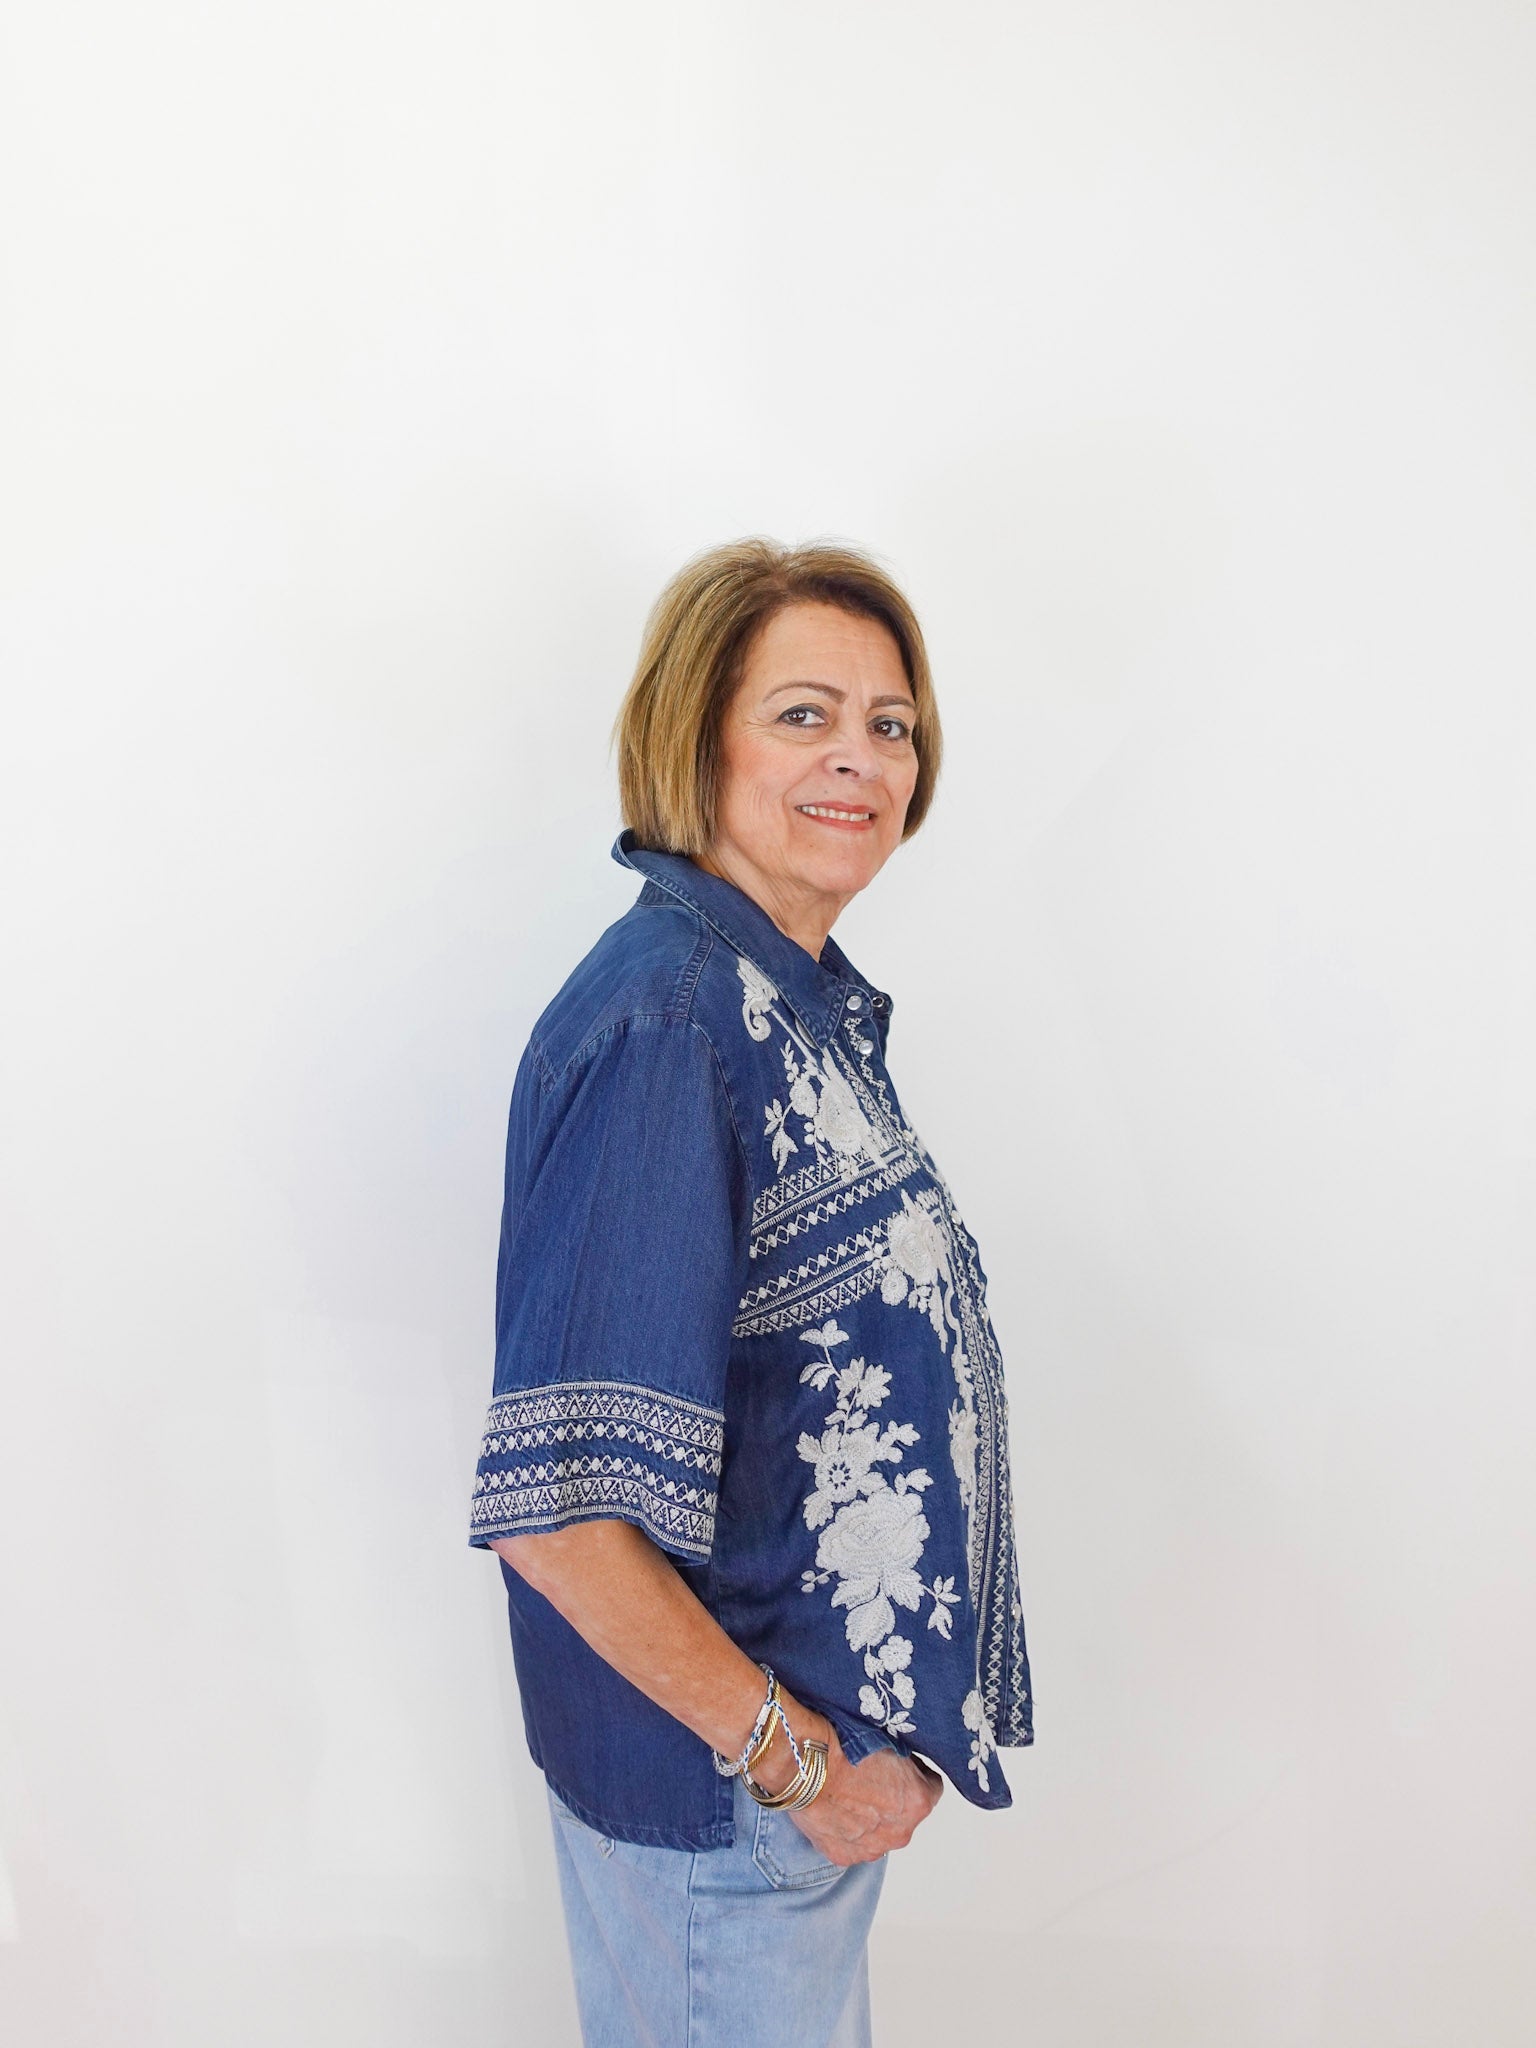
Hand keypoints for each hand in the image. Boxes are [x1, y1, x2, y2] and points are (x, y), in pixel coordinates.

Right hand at [755, 1706, 942, 1865]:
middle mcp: (900, 1832)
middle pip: (905, 1815)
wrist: (805, 1762)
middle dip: (892, 1800)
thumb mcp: (892, 1743)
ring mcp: (872, 1848)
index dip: (915, 1775)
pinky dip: (846, 1831)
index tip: (900, 1768)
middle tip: (869, 1780)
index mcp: (918, 1802)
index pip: (931, 1788)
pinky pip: (852, 1844)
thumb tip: (906, 1765)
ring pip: (879, 1833)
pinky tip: (834, 1809)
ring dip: (870, 1819)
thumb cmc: (845, 1747)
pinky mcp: (844, 1856)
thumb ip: (906, 1764)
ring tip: (848, 1795)